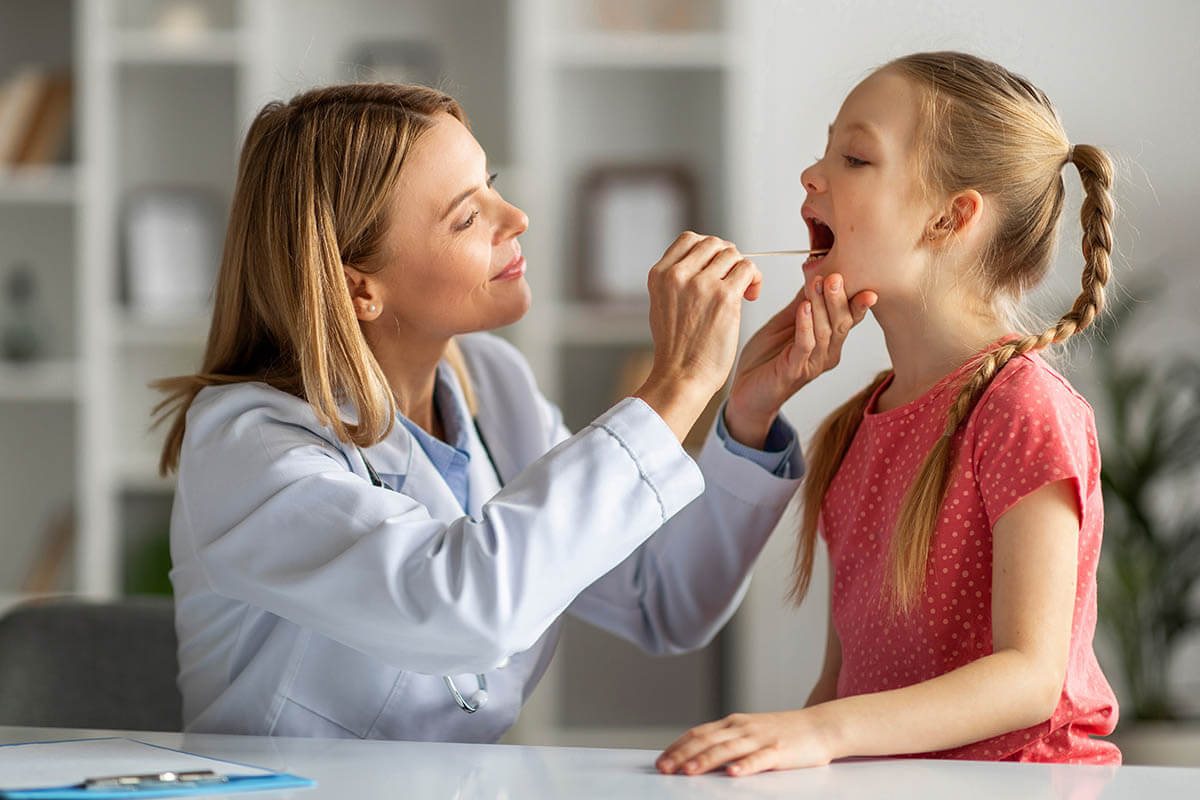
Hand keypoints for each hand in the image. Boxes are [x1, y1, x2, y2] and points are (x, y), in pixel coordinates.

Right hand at [635, 232, 762, 441]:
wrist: (681, 377)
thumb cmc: (676, 349)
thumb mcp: (663, 305)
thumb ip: (678, 280)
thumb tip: (704, 261)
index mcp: (659, 274)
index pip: (689, 239)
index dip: (708, 250)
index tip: (716, 269)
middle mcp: (678, 275)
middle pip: (714, 244)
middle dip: (728, 259)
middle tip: (734, 281)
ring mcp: (701, 284)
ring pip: (733, 255)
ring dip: (742, 270)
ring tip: (744, 292)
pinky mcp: (725, 296)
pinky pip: (748, 269)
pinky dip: (754, 279)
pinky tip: (752, 296)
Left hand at [655, 709, 836, 776]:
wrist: (821, 726)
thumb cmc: (783, 733)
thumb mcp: (750, 733)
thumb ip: (726, 742)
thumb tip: (698, 757)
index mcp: (733, 723)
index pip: (698, 733)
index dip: (677, 746)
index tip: (661, 760)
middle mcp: (743, 728)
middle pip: (706, 741)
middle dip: (682, 755)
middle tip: (664, 769)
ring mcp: (760, 738)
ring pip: (727, 749)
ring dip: (705, 760)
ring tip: (688, 771)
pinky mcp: (779, 750)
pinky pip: (759, 759)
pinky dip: (745, 766)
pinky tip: (733, 774)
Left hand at [724, 273, 875, 447]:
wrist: (746, 393)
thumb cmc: (766, 359)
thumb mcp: (785, 323)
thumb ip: (802, 302)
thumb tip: (817, 273)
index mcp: (828, 342)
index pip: (849, 317)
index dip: (856, 299)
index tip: (858, 277)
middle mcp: (827, 354)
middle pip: (841, 323)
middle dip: (839, 298)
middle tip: (835, 276)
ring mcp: (812, 364)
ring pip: (825, 332)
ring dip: (822, 306)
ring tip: (818, 283)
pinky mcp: (794, 371)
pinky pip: (805, 346)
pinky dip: (806, 325)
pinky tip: (804, 307)